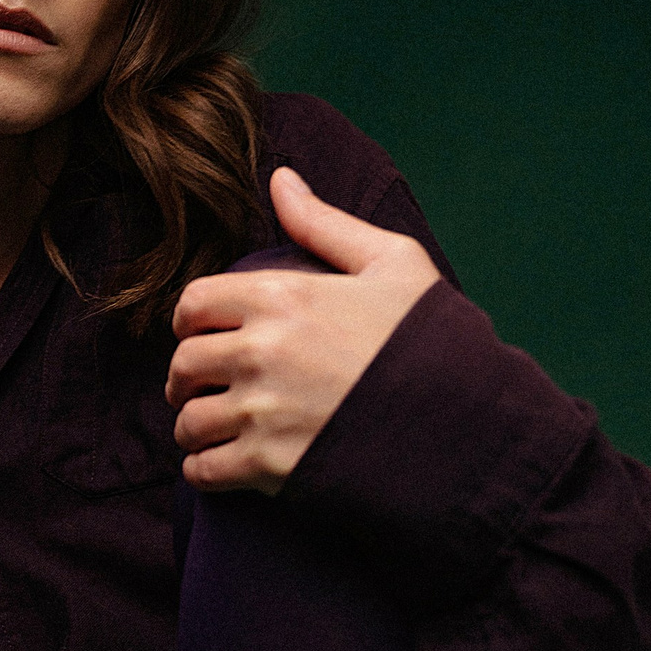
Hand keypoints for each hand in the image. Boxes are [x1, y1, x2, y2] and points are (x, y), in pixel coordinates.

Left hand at [166, 166, 439, 493]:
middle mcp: (262, 352)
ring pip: (189, 422)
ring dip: (194, 428)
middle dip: (186, 379)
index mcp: (283, 297)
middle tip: (201, 389)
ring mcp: (263, 411)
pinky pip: (203, 471)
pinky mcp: (269, 466)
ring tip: (212, 431)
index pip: (194, 303)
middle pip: (183, 365)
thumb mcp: (391, 264)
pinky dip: (203, 470)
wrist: (467, 422)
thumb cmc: (431, 340)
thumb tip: (280, 180)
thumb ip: (324, 223)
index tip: (202, 335)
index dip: (191, 321)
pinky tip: (221, 465)